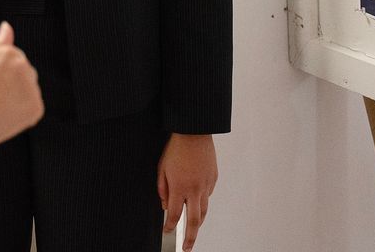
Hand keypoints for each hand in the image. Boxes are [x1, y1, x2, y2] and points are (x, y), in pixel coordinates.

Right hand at [0, 21, 43, 143]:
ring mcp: (32, 87)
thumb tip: (7, 26)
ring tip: (0, 104)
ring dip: (20, 96)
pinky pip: (33, 107)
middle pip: (25, 73)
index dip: (2, 73)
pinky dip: (23, 112)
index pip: (15, 58)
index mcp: (10, 53)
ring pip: (30, 89)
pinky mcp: (36, 106)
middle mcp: (24, 66)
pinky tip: (8, 113)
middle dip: (14, 82)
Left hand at [158, 133, 217, 251]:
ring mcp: (206, 185)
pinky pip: (208, 195)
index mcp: (179, 187)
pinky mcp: (213, 179)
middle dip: (190, 237)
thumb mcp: (161, 168)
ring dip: (198, 223)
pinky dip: (202, 201)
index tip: (167, 230)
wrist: (194, 133)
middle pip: (194, 221)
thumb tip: (165, 205)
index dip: (169, 225)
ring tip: (193, 231)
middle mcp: (194, 189)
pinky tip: (197, 201)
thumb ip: (162, 188)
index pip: (174, 214)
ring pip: (204, 210)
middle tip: (187, 248)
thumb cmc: (176, 148)